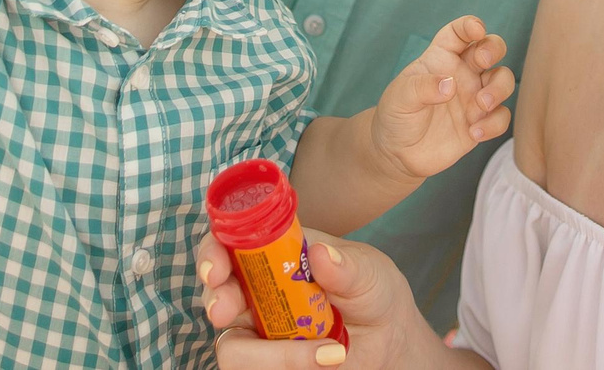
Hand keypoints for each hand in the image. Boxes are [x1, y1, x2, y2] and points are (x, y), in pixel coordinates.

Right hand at [199, 229, 437, 368]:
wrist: (392, 341)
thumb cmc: (375, 293)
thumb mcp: (370, 273)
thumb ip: (346, 267)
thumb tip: (319, 255)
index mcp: (274, 256)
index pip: (226, 246)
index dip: (211, 255)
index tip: (216, 271)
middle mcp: (259, 295)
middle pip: (216, 299)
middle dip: (217, 304)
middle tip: (228, 313)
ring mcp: (262, 336)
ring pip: (234, 349)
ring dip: (273, 357)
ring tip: (330, 354)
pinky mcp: (272, 366)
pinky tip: (331, 362)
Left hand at [370, 17, 514, 185]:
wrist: (398, 153)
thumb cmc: (397, 115)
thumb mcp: (401, 97)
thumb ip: (423, 87)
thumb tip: (450, 85)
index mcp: (441, 57)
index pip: (459, 32)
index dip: (470, 25)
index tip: (477, 30)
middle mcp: (462, 72)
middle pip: (490, 48)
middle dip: (494, 48)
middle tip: (483, 62)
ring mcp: (473, 96)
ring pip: (503, 80)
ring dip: (499, 88)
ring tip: (481, 104)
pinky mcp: (480, 122)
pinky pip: (500, 116)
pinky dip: (494, 123)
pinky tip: (474, 133)